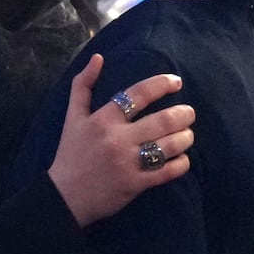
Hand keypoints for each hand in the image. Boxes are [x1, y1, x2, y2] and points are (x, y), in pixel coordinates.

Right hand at [48, 54, 194, 226]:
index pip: (138, 94)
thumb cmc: (70, 153)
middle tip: (189, 113)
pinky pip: (167, 172)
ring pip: (169, 146)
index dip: (161, 84)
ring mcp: (128, 163)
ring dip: (185, 137)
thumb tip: (98, 57)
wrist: (64, 196)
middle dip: (183, 114)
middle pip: (162, 120)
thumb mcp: (73, 117)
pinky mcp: (136, 184)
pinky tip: (183, 158)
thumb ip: (83, 85)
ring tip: (188, 134)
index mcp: (103, 119)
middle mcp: (117, 139)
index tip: (176, 82)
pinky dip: (181, 164)